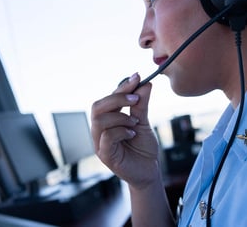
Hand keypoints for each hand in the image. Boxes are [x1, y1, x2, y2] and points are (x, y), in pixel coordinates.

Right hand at [91, 73, 159, 188]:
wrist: (149, 170)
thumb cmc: (143, 147)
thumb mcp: (144, 122)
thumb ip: (141, 105)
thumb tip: (145, 83)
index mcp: (107, 120)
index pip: (108, 98)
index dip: (121, 87)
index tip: (137, 77)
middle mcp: (100, 130)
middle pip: (97, 107)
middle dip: (117, 98)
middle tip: (136, 98)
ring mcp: (100, 143)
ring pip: (100, 121)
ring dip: (121, 117)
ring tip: (135, 122)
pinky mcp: (105, 155)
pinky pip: (107, 137)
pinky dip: (121, 131)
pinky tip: (132, 134)